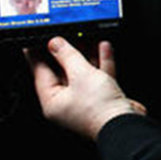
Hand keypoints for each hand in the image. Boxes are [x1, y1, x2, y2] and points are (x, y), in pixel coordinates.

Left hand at [26, 37, 146, 139]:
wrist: (126, 124)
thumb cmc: (100, 110)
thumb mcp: (80, 74)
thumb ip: (67, 56)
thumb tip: (55, 44)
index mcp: (52, 101)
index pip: (41, 72)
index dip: (37, 54)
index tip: (34, 41)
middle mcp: (67, 103)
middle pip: (61, 71)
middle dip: (65, 51)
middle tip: (63, 35)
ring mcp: (85, 101)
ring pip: (82, 72)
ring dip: (85, 54)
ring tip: (86, 37)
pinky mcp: (102, 98)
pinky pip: (98, 76)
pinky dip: (101, 61)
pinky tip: (103, 47)